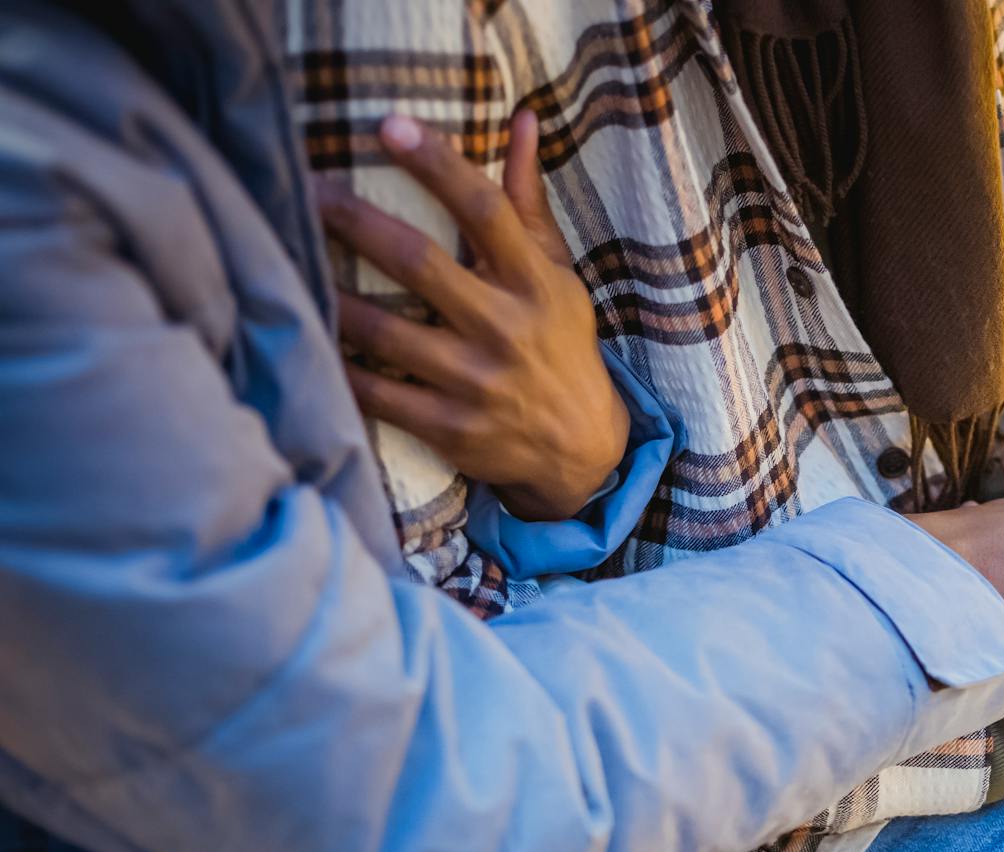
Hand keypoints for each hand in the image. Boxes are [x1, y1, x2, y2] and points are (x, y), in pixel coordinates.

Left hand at [316, 110, 623, 521]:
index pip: (486, 211)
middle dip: (356, 222)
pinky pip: (378, 394)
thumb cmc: (559, 344)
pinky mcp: (452, 429)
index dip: (438, 165)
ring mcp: (477, 382)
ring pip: (386, 333)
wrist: (580, 448)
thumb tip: (517, 120)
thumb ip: (527, 201)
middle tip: (309, 190)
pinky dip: (339, 369)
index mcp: (534, 283)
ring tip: (290, 261)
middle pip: (420, 264)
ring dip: (333, 297)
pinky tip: (308, 338)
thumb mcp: (556, 274)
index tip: (390, 125)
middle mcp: (507, 329)